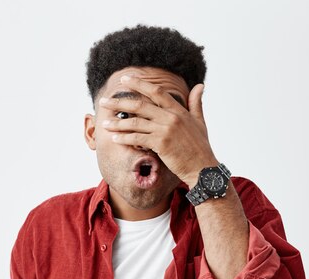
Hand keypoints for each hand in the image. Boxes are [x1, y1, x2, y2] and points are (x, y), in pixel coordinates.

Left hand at [99, 75, 218, 186]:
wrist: (204, 168)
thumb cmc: (201, 147)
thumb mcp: (200, 121)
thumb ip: (196, 103)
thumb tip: (200, 85)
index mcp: (179, 110)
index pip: (156, 92)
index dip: (139, 84)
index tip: (124, 79)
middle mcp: (171, 117)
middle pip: (139, 105)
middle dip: (119, 103)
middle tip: (104, 101)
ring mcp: (165, 130)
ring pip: (135, 123)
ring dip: (117, 123)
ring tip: (104, 123)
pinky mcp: (161, 144)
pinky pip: (137, 138)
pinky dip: (124, 138)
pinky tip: (114, 138)